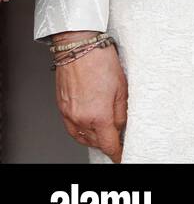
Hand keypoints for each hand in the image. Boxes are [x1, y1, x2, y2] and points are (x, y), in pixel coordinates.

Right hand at [53, 31, 128, 161]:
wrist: (79, 48)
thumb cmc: (101, 62)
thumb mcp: (122, 87)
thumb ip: (122, 112)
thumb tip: (122, 126)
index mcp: (98, 115)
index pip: (108, 143)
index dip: (117, 152)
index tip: (122, 156)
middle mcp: (80, 118)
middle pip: (95, 142)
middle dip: (107, 143)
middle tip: (117, 140)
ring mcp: (68, 114)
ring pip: (82, 137)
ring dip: (94, 139)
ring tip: (104, 135)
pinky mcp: (62, 107)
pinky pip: (71, 128)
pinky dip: (81, 132)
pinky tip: (88, 127)